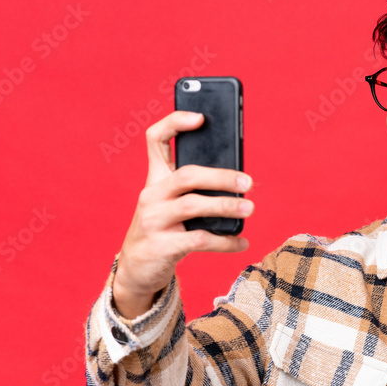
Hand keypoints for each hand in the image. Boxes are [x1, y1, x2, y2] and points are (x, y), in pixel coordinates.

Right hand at [112, 110, 253, 317]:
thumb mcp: (172, 204)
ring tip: (249, 208)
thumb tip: (240, 184)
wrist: (137, 268)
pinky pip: (200, 239)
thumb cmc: (165, 229)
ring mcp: (154, 220)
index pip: (155, 139)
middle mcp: (151, 195)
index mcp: (155, 178)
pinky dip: (225, 241)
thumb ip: (197, 190)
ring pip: (194, 206)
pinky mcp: (161, 246)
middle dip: (221, 177)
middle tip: (248, 183)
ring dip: (226, 207)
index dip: (175, 123)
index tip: (201, 117)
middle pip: (187, 175)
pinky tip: (241, 241)